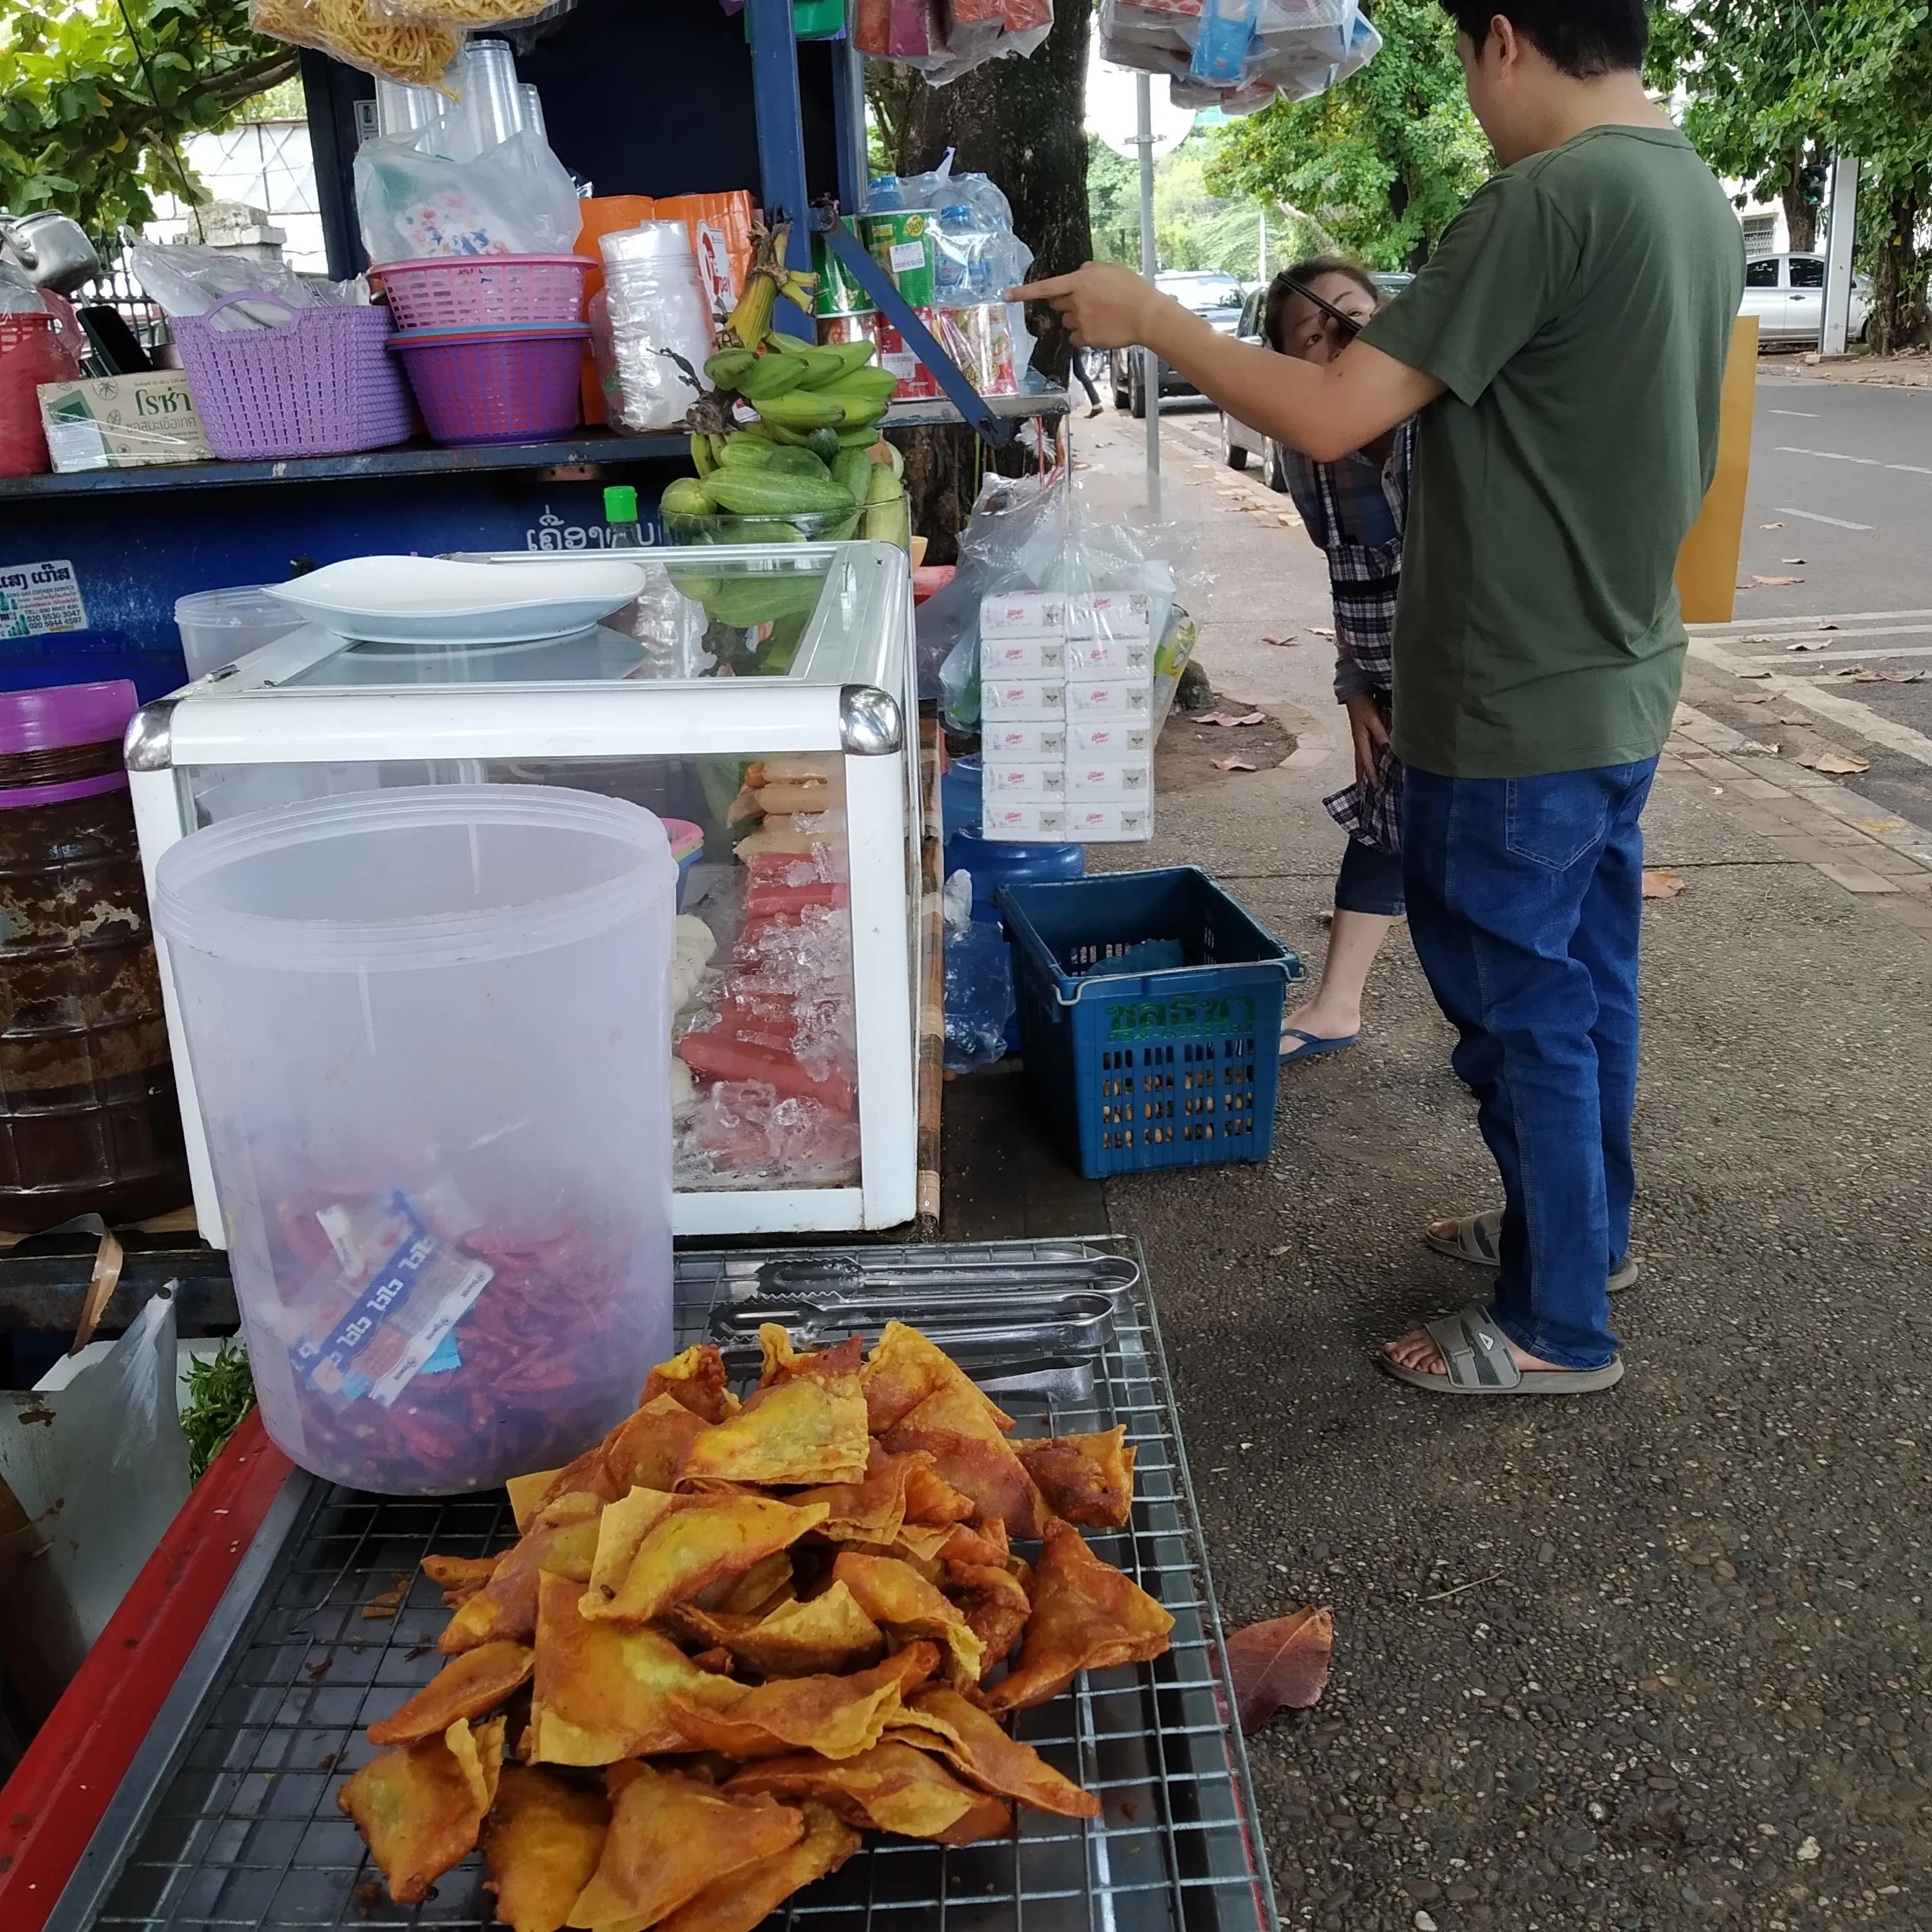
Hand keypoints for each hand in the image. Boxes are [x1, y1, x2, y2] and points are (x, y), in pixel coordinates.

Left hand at [1010, 262, 1165, 350]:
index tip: (1007, 296)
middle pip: (1056, 304)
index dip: (1024, 292)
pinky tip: (1099, 329)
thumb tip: (1079, 271)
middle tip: (1087, 301)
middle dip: (1065, 302)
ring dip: (1076, 319)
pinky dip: (1082, 335)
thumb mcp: (1111, 268)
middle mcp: (1075, 301)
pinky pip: (1074, 338)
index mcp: (1079, 281)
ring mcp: (1079, 321)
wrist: (1146, 315)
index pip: (1045, 287)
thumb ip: (1090, 269)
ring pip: (1066, 322)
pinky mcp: (1086, 338)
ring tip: (1100, 316)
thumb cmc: (1132, 289)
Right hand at [1343, 691, 1389, 790]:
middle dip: (1363, 780)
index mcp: (1361, 741)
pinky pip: (1364, 755)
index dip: (1371, 775)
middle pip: (1360, 766)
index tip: (1375, 788)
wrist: (1355, 694)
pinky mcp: (1362, 737)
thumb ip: (1381, 735)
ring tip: (1365, 786)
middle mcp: (1359, 744)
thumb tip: (1387, 750)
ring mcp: (1359, 741)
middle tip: (1365, 795)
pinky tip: (1369, 768)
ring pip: (1361, 762)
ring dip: (1363, 774)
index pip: (1366, 763)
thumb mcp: (1374, 720)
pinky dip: (1365, 764)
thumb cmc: (1364, 706)